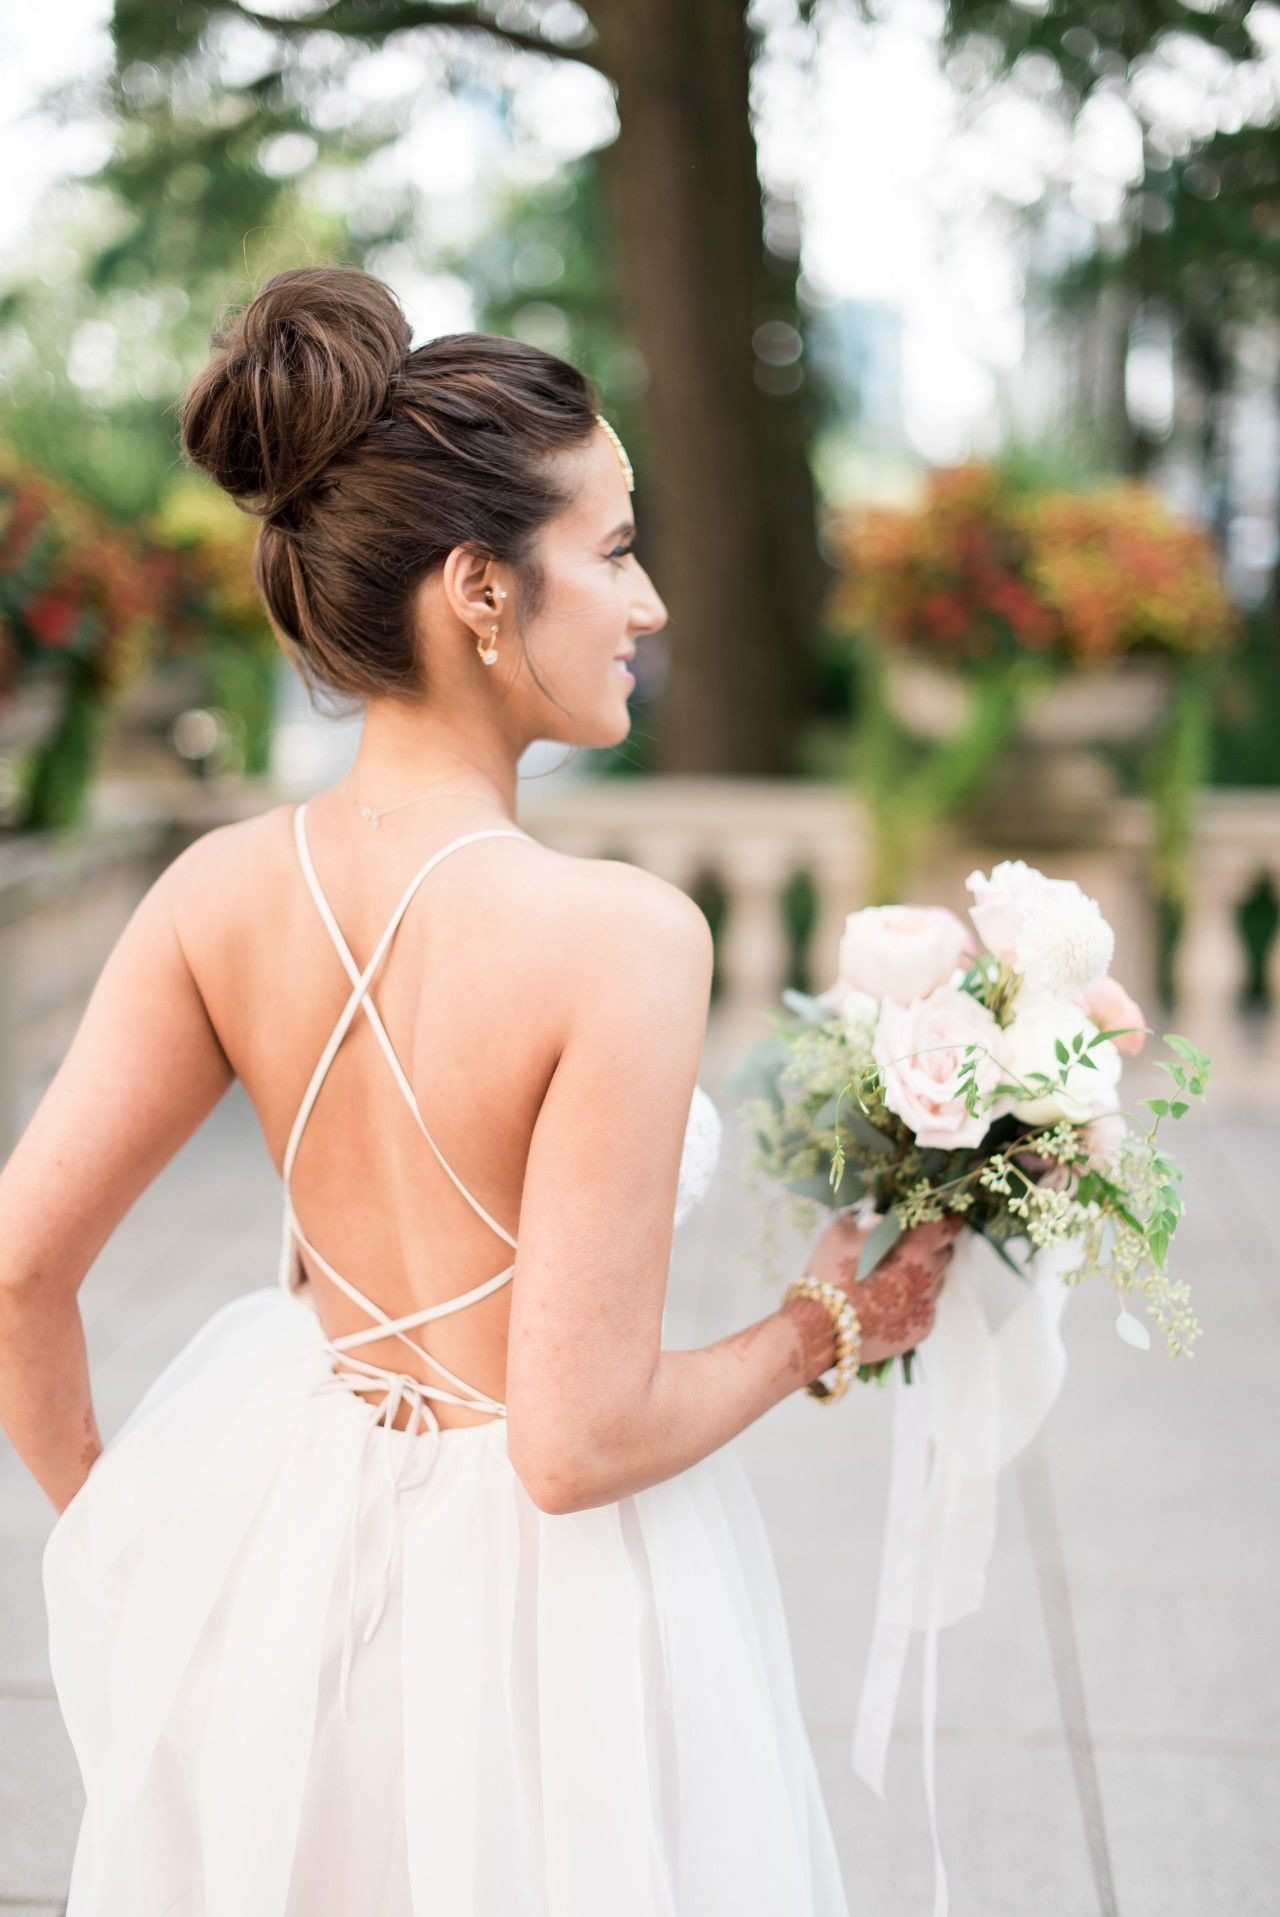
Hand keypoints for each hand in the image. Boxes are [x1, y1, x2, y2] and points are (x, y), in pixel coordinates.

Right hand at [805, 1208, 962, 1366]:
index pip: (947, 1227)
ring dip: (923, 1276)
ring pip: (936, 1283)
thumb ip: (863, 1217)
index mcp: (916, 1248)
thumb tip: (870, 1215)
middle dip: (932, 1247)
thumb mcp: (841, 1231)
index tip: (945, 1217)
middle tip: (909, 1247)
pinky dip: (914, 1303)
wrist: (821, 1328)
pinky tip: (889, 1304)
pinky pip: (925, 1309)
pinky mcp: (921, 1331)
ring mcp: (927, 1307)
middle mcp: (929, 1277)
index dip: (948, 1220)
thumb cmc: (831, 1273)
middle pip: (945, 1254)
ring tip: (894, 1278)